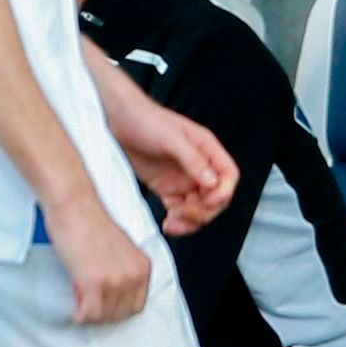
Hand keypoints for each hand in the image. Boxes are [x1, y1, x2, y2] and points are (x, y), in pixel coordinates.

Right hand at [43, 196, 151, 325]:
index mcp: (143, 266)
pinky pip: (89, 314)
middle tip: (87, 305)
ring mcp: (115, 281)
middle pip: (121, 314)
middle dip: (103, 314)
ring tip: (79, 303)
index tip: (104, 307)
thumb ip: (121, 270)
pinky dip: (80, 316)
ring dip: (90, 315)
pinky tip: (74, 310)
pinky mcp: (94, 283)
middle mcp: (134, 275)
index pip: (137, 305)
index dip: (117, 310)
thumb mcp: (118, 249)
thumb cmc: (89, 220)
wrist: (75, 206)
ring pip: (104, 317)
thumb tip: (109, 291)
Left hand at [108, 99, 237, 237]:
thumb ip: (192, 160)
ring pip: (198, 208)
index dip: (223, 192)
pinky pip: (179, 210)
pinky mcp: (166, 188)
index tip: (207, 201)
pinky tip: (168, 226)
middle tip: (185, 213)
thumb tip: (212, 182)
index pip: (228, 176)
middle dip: (205, 210)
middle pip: (216, 197)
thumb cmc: (146, 120)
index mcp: (207, 150)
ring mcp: (182, 179)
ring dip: (191, 220)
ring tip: (173, 224)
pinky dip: (177, 221)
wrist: (117, 120)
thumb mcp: (171, 138)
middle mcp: (199, 167)